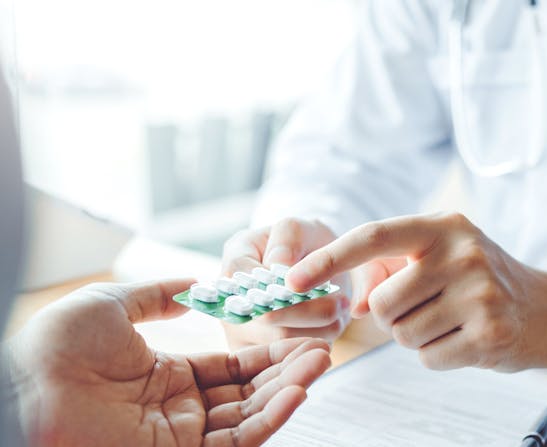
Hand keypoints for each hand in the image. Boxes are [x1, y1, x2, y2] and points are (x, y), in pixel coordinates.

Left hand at [6, 279, 330, 445]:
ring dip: (287, 390)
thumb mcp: (110, 305)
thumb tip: (195, 282)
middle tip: (323, 349)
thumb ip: (156, 295)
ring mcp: (181, 435)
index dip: (266, 351)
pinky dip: (270, 418)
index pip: (231, 366)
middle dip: (286, 370)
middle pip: (248, 391)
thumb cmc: (55, 347)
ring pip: (249, 415)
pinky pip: (237, 439)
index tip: (298, 334)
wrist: (23, 390)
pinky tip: (296, 392)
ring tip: (320, 363)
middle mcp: (179, 409)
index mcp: (165, 376)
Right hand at [221, 219, 350, 348]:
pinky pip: (292, 356)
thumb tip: (277, 266)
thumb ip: (287, 239)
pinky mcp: (262, 355)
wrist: (314, 268)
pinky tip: (331, 325)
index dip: (280, 284)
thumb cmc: (303, 244)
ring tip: (339, 309)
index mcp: (234, 264)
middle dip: (308, 310)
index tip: (312, 281)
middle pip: (266, 317)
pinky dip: (318, 342)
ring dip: (319, 327)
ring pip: (283, 341)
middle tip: (340, 302)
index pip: (246, 278)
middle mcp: (230, 302)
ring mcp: (243, 333)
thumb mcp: (298, 227)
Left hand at [285, 212, 546, 381]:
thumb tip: (350, 303)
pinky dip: (438, 356)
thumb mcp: (441, 257)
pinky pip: (428, 359)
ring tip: (450, 321)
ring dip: (416, 337)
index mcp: (444, 226)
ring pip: (402, 335)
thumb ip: (391, 270)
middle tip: (425, 309)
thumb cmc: (481, 280)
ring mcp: (480, 294)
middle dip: (391, 316)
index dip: (328, 259)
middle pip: (383, 304)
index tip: (291, 280)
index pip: (374, 237)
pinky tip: (465, 338)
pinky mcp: (490, 334)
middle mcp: (463, 253)